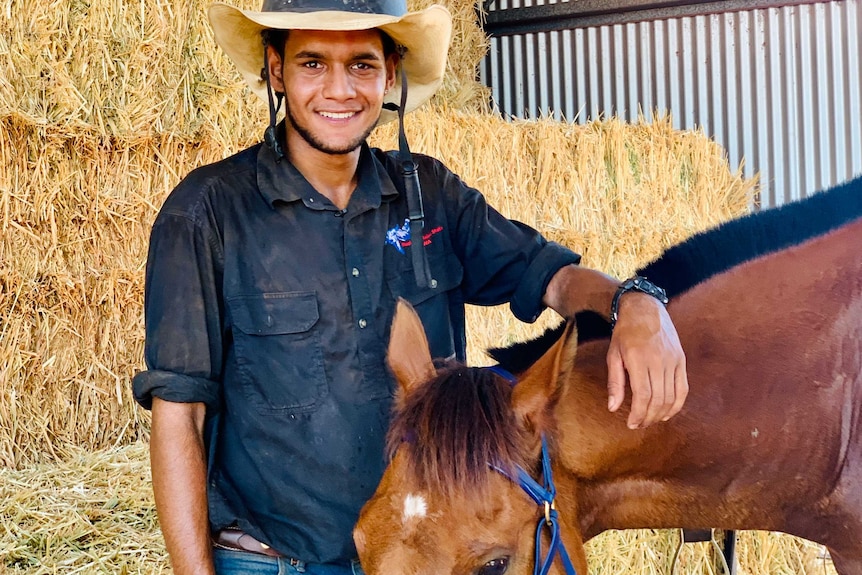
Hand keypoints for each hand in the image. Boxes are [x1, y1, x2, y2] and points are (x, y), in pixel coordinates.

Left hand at [606, 292, 686, 428]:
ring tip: (650, 420)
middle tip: (639, 425)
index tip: (631, 424)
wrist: (645, 308)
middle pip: (658, 399)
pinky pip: (682, 388)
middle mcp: (658, 360)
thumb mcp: (613, 355)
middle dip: (648, 417)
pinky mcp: (681, 360)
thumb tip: (613, 408)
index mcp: (638, 359)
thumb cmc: (625, 333)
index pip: (643, 395)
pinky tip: (667, 413)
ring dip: (661, 413)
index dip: (638, 413)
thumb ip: (615, 382)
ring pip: (671, 396)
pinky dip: (677, 404)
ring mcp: (673, 360)